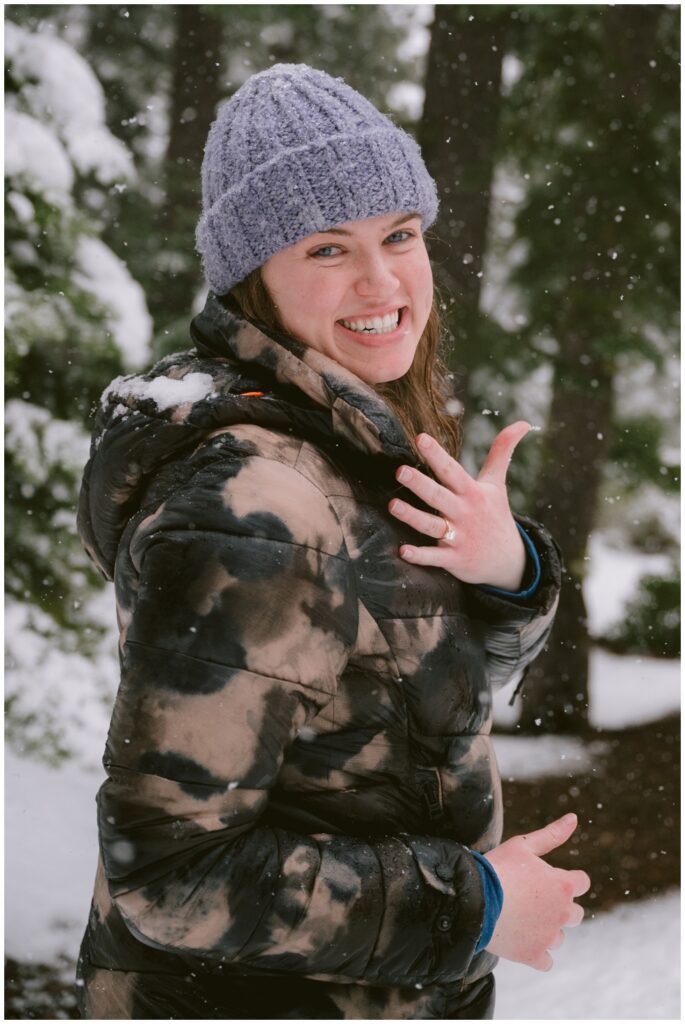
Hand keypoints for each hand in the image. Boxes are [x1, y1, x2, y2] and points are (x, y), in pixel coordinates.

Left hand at [388, 422, 530, 589]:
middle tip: (400, 471)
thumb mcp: (497, 484)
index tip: (420, 438)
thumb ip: (502, 452)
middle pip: (438, 496)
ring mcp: (459, 537)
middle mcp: (463, 513)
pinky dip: (420, 555)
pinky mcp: (454, 559)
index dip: (436, 455)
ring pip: (432, 526)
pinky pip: (434, 558)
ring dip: (412, 517)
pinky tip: (403, 551)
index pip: (451, 470)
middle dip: (420, 484)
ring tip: (392, 505)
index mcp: (471, 493)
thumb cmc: (496, 515)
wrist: (509, 560)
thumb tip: (523, 423)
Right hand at [483, 813, 590, 970]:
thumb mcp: (523, 845)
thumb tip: (573, 817)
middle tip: (533, 899)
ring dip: (546, 929)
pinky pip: (546, 961)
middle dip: (559, 907)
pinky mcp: (534, 956)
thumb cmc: (498, 868)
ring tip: (522, 919)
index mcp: (563, 884)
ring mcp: (549, 937)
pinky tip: (522, 940)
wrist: (473, 899)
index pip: (582, 882)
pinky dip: (537, 954)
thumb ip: (552, 834)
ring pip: (559, 937)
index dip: (566, 879)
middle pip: (575, 914)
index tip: (547, 878)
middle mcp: (562, 913)